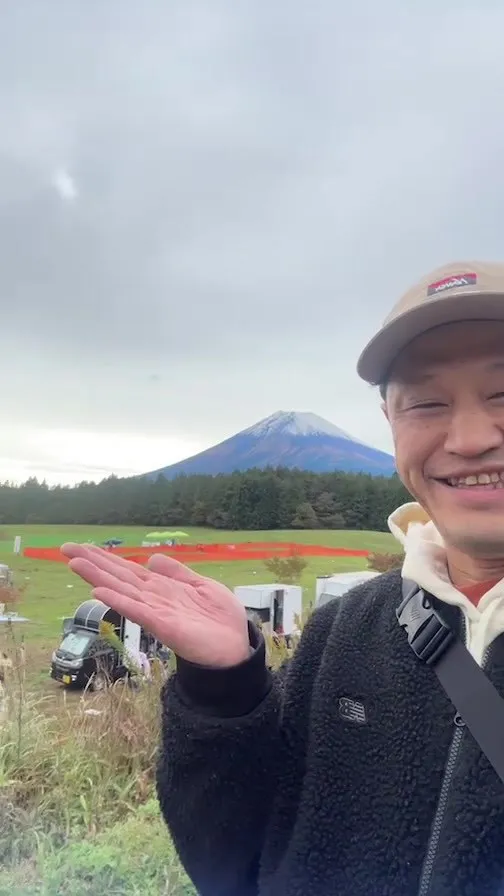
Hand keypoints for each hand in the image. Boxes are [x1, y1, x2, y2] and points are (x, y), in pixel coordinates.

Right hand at [60, 544, 249, 667]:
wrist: (236, 646)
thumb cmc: (219, 619)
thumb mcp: (201, 585)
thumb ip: (177, 572)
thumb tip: (152, 557)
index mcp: (161, 589)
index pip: (127, 570)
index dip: (105, 558)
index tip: (82, 546)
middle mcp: (152, 599)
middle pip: (118, 577)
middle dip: (93, 563)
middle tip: (66, 549)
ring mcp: (156, 613)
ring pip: (122, 591)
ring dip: (98, 578)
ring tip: (75, 564)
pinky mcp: (164, 626)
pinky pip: (138, 611)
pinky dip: (119, 602)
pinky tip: (99, 593)